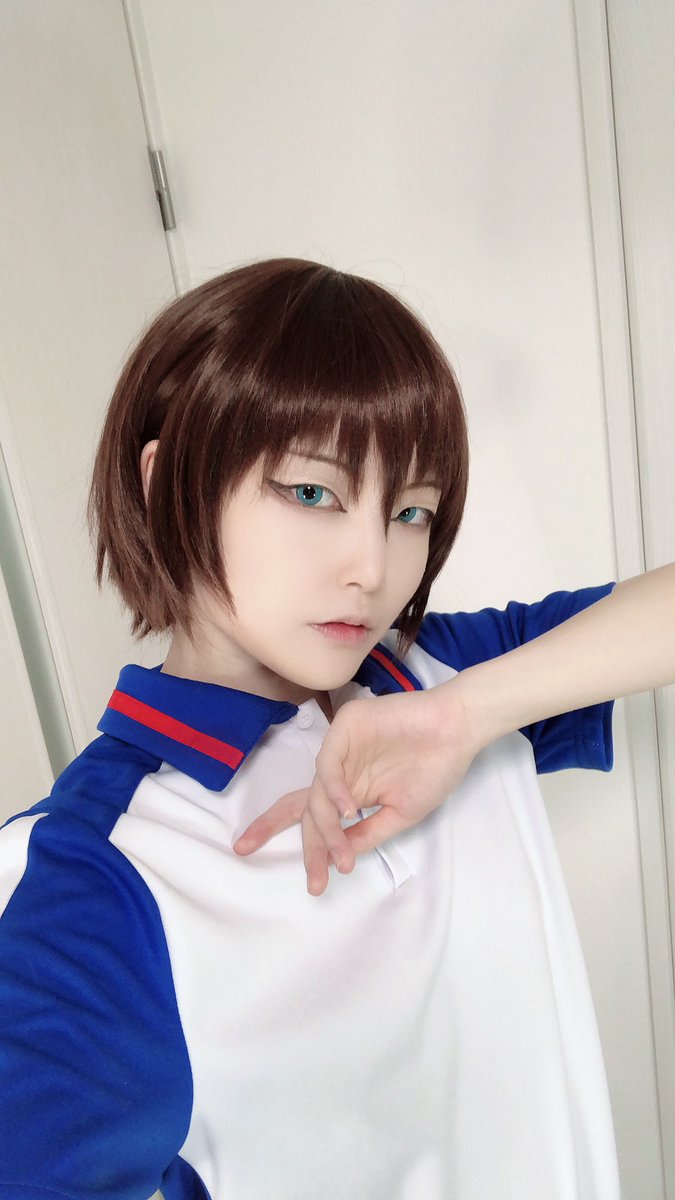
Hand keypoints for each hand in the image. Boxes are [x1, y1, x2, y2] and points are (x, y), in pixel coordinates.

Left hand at [233, 679, 478, 894]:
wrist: (458, 730)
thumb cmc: (435, 769)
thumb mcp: (401, 813)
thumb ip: (369, 833)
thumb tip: (339, 860)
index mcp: (352, 789)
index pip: (322, 820)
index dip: (316, 851)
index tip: (317, 885)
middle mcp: (342, 770)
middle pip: (309, 809)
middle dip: (310, 845)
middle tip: (314, 879)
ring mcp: (341, 748)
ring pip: (317, 792)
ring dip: (326, 826)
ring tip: (339, 852)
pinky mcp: (346, 726)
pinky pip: (329, 763)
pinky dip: (334, 789)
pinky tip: (347, 811)